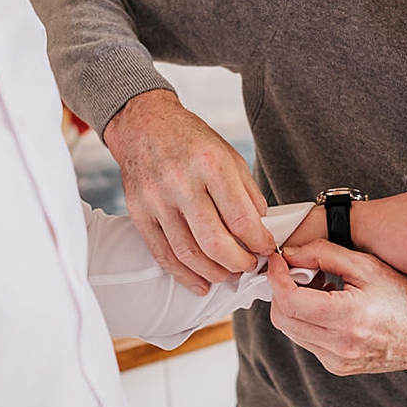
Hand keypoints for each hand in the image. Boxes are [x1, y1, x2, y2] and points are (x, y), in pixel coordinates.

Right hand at [103, 88, 275, 292]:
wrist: (143, 123)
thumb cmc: (190, 140)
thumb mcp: (229, 155)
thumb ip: (248, 193)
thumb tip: (261, 229)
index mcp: (210, 165)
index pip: (242, 219)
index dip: (260, 242)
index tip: (267, 249)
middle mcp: (181, 183)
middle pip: (215, 243)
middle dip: (239, 263)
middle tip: (249, 266)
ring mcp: (156, 200)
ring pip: (188, 253)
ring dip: (214, 273)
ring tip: (229, 275)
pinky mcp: (138, 212)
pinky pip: (162, 253)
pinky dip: (183, 275)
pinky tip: (200, 283)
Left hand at [265, 243, 406, 377]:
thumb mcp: (368, 266)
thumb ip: (324, 254)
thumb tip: (290, 253)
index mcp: (348, 318)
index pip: (289, 300)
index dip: (277, 277)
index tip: (280, 261)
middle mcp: (340, 346)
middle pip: (282, 318)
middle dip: (282, 291)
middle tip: (300, 272)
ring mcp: (337, 361)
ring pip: (291, 331)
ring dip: (294, 306)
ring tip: (319, 288)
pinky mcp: (338, 367)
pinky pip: (307, 341)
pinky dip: (308, 321)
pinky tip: (328, 306)